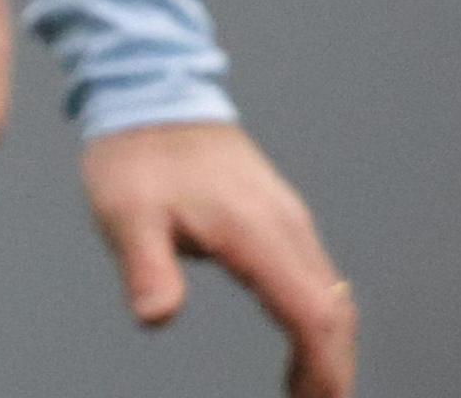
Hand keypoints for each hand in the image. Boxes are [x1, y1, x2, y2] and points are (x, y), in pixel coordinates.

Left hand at [83, 121, 354, 397]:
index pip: (312, 313)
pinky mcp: (279, 217)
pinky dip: (318, 318)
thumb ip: (147, 267)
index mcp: (257, 232)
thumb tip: (156, 317)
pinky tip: (300, 342)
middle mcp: (287, 227)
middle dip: (333, 367)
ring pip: (331, 295)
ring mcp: (288, 220)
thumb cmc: (135, 154)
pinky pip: (316, 277)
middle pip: (334, 312)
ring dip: (328, 345)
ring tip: (313, 391)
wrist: (150, 93)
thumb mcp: (126, 213)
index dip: (323, 366)